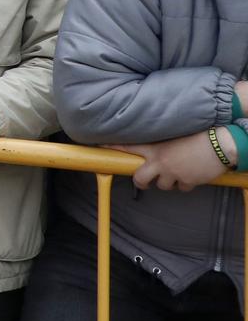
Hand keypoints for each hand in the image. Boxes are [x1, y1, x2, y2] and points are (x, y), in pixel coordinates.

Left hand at [112, 130, 236, 191]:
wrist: (220, 143)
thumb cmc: (200, 134)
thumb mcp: (175, 132)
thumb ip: (162, 139)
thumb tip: (156, 144)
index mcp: (156, 148)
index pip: (129, 147)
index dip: (113, 147)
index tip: (99, 146)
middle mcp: (161, 162)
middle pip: (140, 179)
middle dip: (141, 182)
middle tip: (145, 179)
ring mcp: (173, 173)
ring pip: (163, 186)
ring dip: (169, 182)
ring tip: (178, 171)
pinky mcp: (187, 182)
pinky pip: (183, 188)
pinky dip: (186, 184)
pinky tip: (192, 174)